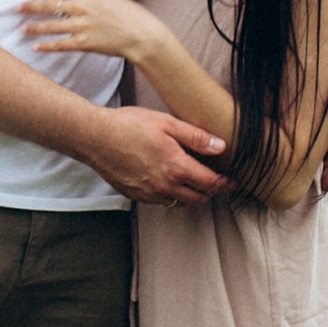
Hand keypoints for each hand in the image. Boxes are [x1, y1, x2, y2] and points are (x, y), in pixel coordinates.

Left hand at [19, 0, 154, 62]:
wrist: (142, 34)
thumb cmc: (129, 13)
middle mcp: (82, 7)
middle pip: (50, 5)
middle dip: (31, 6)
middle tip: (17, 8)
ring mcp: (82, 25)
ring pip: (51, 25)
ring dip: (34, 27)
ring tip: (22, 28)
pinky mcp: (84, 43)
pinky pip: (61, 44)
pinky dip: (47, 45)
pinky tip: (36, 46)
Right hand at [87, 108, 226, 205]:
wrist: (95, 138)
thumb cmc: (129, 126)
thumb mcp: (167, 124)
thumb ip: (196, 137)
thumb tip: (220, 147)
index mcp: (177, 167)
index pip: (211, 184)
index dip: (226, 183)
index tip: (232, 180)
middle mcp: (165, 186)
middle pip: (199, 198)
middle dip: (212, 191)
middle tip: (218, 182)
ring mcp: (150, 194)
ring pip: (180, 203)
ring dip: (192, 195)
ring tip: (195, 181)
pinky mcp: (136, 196)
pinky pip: (161, 201)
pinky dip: (171, 195)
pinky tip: (169, 180)